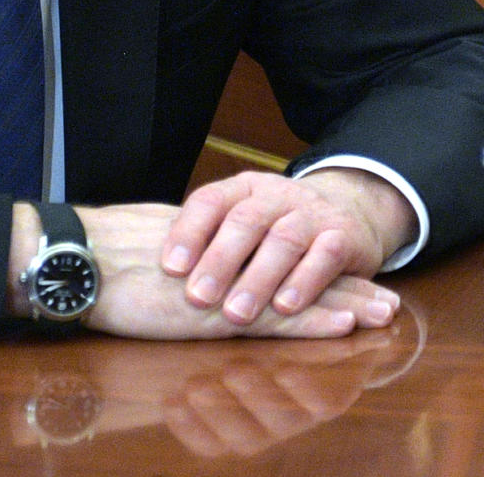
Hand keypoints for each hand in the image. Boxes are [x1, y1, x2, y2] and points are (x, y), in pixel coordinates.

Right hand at [8, 201, 400, 339]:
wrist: (77, 256)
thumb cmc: (97, 252)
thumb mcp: (144, 240)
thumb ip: (174, 246)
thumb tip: (183, 254)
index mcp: (209, 240)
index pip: (269, 249)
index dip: (306, 261)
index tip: (339, 267)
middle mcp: (225, 258)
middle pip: (293, 267)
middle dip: (338, 282)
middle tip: (381, 293)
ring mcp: (222, 284)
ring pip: (293, 293)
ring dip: (340, 302)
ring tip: (381, 310)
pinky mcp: (213, 311)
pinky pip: (272, 318)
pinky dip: (310, 321)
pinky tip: (342, 323)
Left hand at [159, 169, 416, 325]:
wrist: (349, 207)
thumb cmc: (277, 225)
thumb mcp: (243, 221)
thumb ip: (210, 237)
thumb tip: (152, 266)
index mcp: (243, 187)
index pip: (209, 201)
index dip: (188, 232)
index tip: (169, 268)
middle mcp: (275, 195)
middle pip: (244, 221)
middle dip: (219, 261)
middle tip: (197, 298)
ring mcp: (310, 213)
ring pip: (282, 240)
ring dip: (258, 279)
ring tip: (236, 314)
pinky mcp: (343, 236)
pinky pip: (324, 256)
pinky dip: (305, 282)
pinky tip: (285, 307)